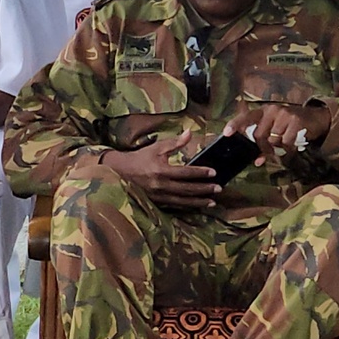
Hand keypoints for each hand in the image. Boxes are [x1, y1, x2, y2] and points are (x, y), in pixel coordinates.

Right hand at [101, 129, 221, 210]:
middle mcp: (160, 185)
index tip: (213, 172)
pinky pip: (175, 205)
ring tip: (212, 201)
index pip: (186, 172)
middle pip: (187, 189)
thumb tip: (190, 133)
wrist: (120, 172)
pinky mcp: (156, 202)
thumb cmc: (139, 158)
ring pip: (183, 200)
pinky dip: (188, 206)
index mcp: (161, 170)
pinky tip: (197, 205)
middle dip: (204, 189)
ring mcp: (158, 196)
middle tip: (219, 188)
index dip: (200, 173)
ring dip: (199, 201)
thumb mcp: (157, 148)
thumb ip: (175, 142)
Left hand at [224, 101, 330, 162]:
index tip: (227, 133)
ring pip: (273, 140)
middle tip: (270, 151)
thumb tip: (256, 161)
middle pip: (258, 135)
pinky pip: (286, 143)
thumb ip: (263, 141)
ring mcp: (284, 114)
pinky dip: (288, 149)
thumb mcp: (276, 127)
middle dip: (262, 147)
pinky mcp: (296, 121)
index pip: (246, 116)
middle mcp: (272, 110)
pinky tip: (293, 145)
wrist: (316, 118)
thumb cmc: (291, 125)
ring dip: (277, 148)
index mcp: (264, 111)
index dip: (235, 124)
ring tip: (284, 145)